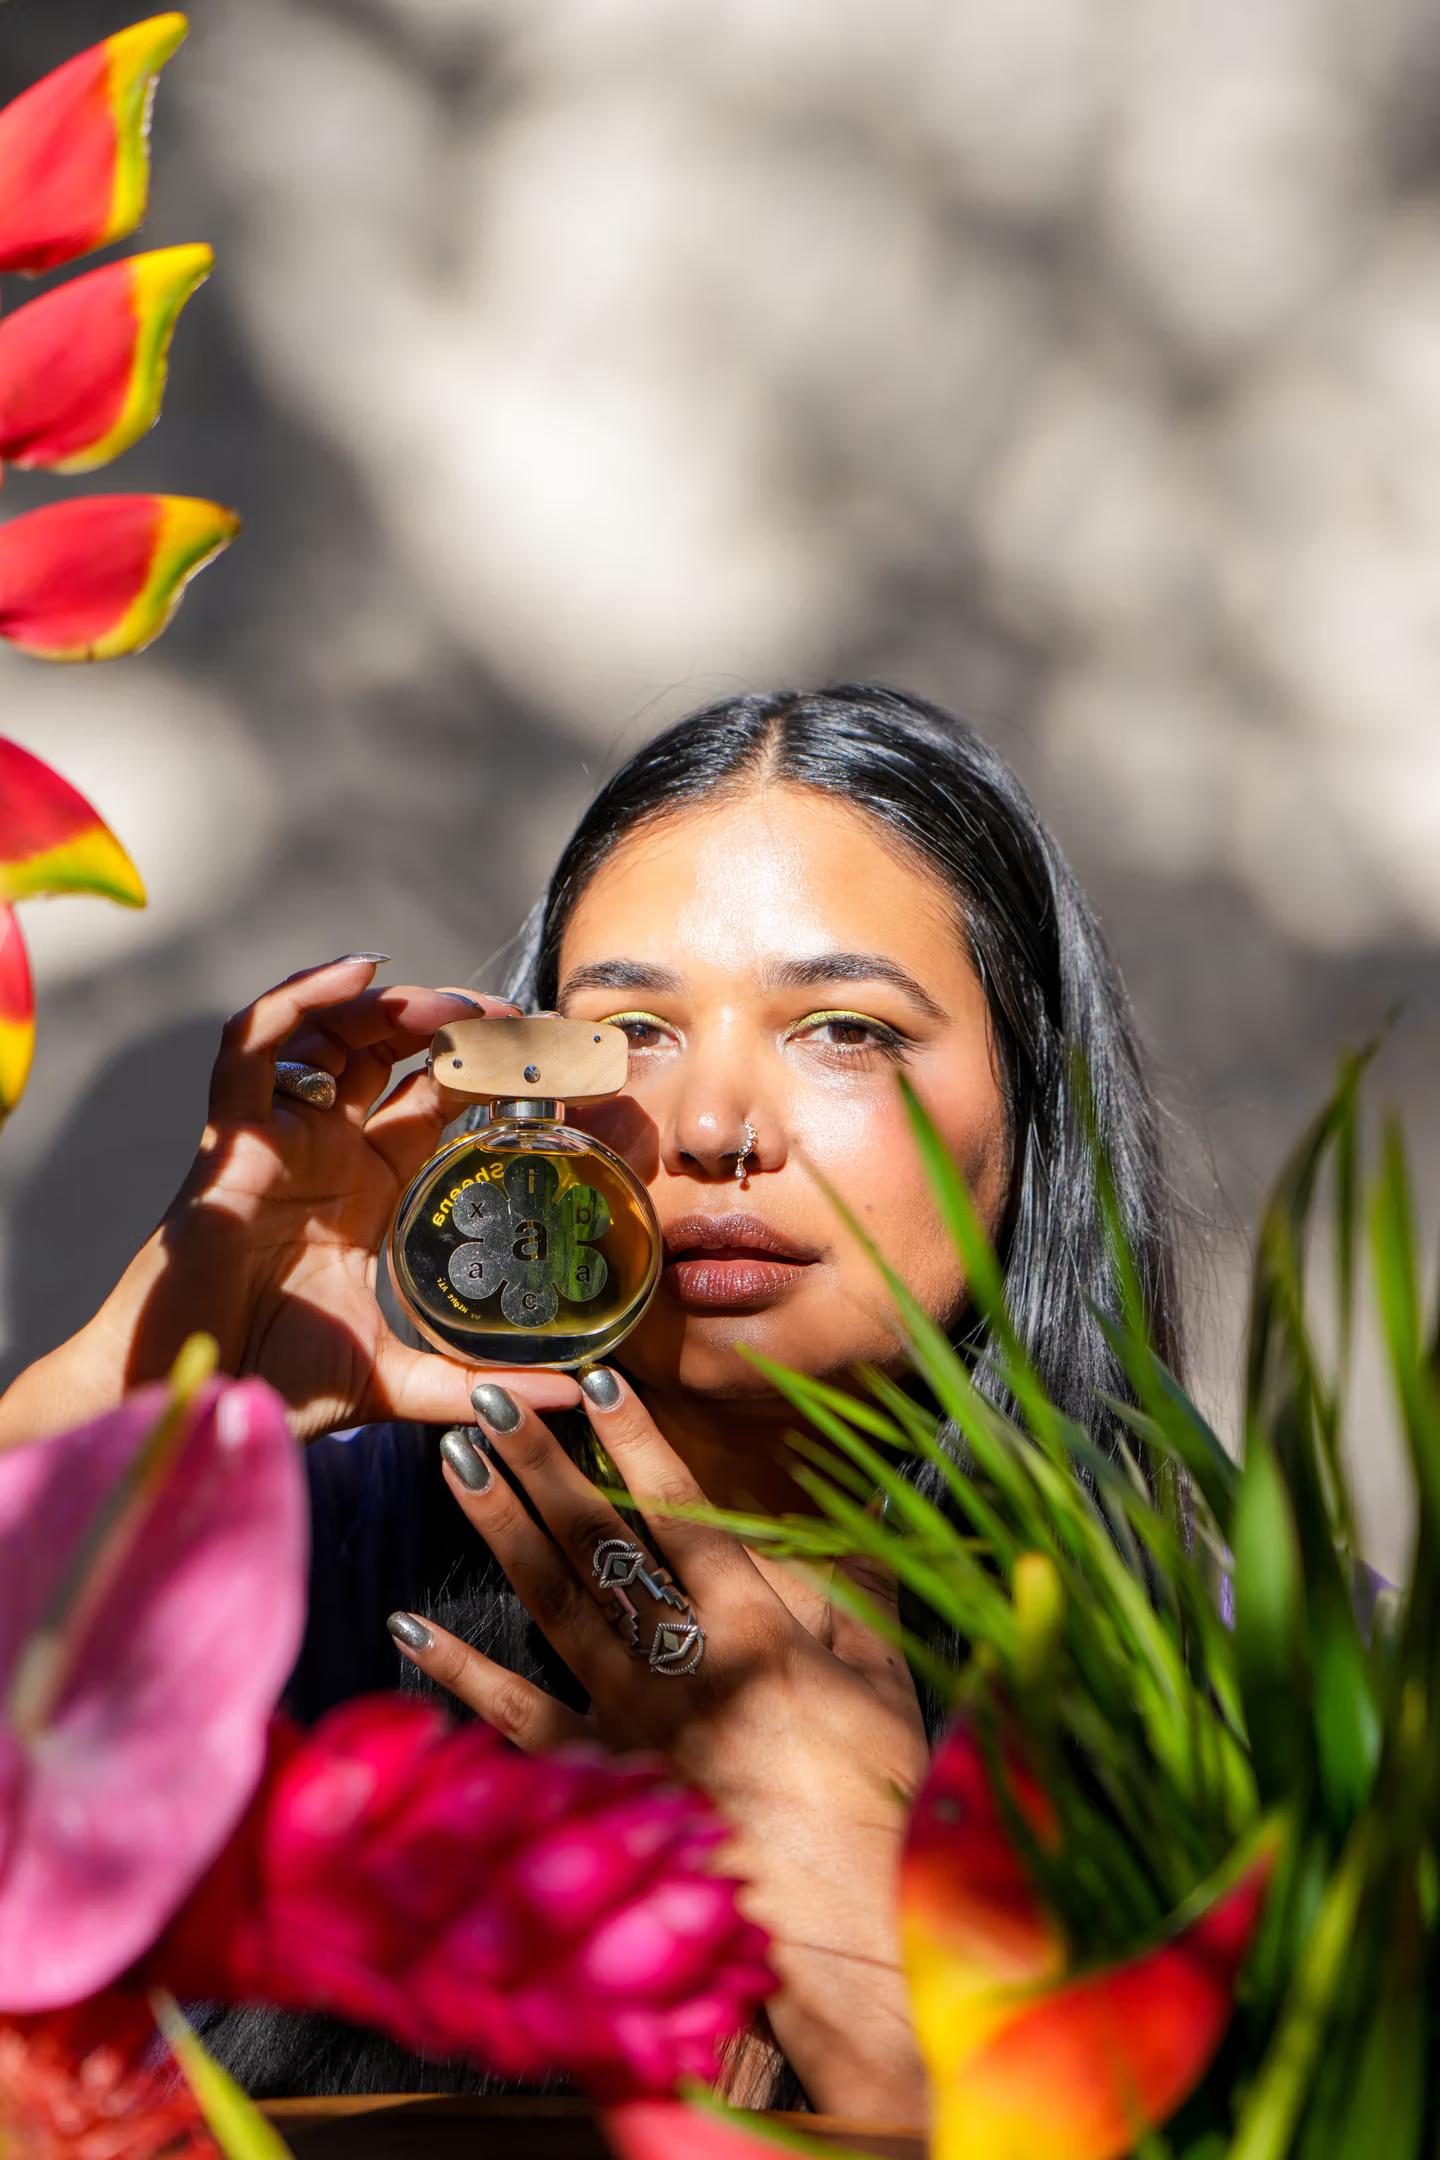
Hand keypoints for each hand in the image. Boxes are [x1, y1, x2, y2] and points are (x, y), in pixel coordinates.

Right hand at [0, 958, 579, 1447]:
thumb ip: (478, 1381)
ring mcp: (278, 1137)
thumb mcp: (398, 1379)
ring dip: (394, 1005)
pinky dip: (302, 997)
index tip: (553, 1062)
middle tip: (517, 1020)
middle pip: (392, 1053)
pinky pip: (252, 1042)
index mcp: (369, 1189)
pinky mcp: (229, 1135)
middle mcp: (327, 1151)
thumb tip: (573, 1394)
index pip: (438, 1102)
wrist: (192, 1398)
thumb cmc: (273, 1382)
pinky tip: (360, 973)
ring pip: (332, 1033)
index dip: (490, 1073)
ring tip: (456, 1007)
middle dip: (454, 1024)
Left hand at [390, 1369, 929, 2121]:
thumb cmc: (875, 1800)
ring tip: (453, 1464)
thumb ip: (861, 1587)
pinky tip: (411, 1625)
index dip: (637, 1443)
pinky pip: (516, 1718)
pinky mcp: (596, 1780)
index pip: (684, 1514)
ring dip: (499, 1528)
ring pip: (550, 1606)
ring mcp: (628, 1721)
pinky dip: (460, 1671)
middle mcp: (679, 1661)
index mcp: (757, 1629)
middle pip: (597, 1544)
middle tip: (488, 1399)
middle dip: (541, 1465)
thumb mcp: (885, 1681)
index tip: (592, 1380)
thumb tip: (863, 1505)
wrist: (842, 1924)